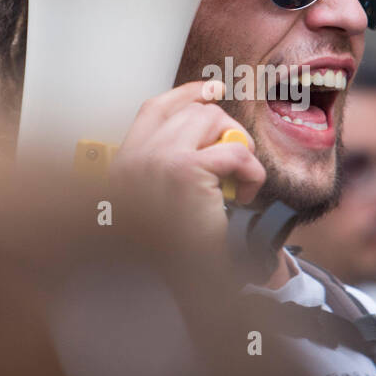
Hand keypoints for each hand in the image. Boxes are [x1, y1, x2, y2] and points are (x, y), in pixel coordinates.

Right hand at [109, 80, 264, 268]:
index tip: (213, 88)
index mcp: (123, 165)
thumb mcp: (162, 199)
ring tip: (240, 180)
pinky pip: (236, 153)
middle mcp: (134, 159)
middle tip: (237, 164)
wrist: (185, 286)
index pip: (154, 108)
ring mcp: (156, 162)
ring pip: (214, 121)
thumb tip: (207, 109)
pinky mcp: (185, 173)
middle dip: (226, 129)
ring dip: (240, 147)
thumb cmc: (179, 250)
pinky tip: (247, 196)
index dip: (187, 93)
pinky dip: (252, 173)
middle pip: (193, 111)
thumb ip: (170, 160)